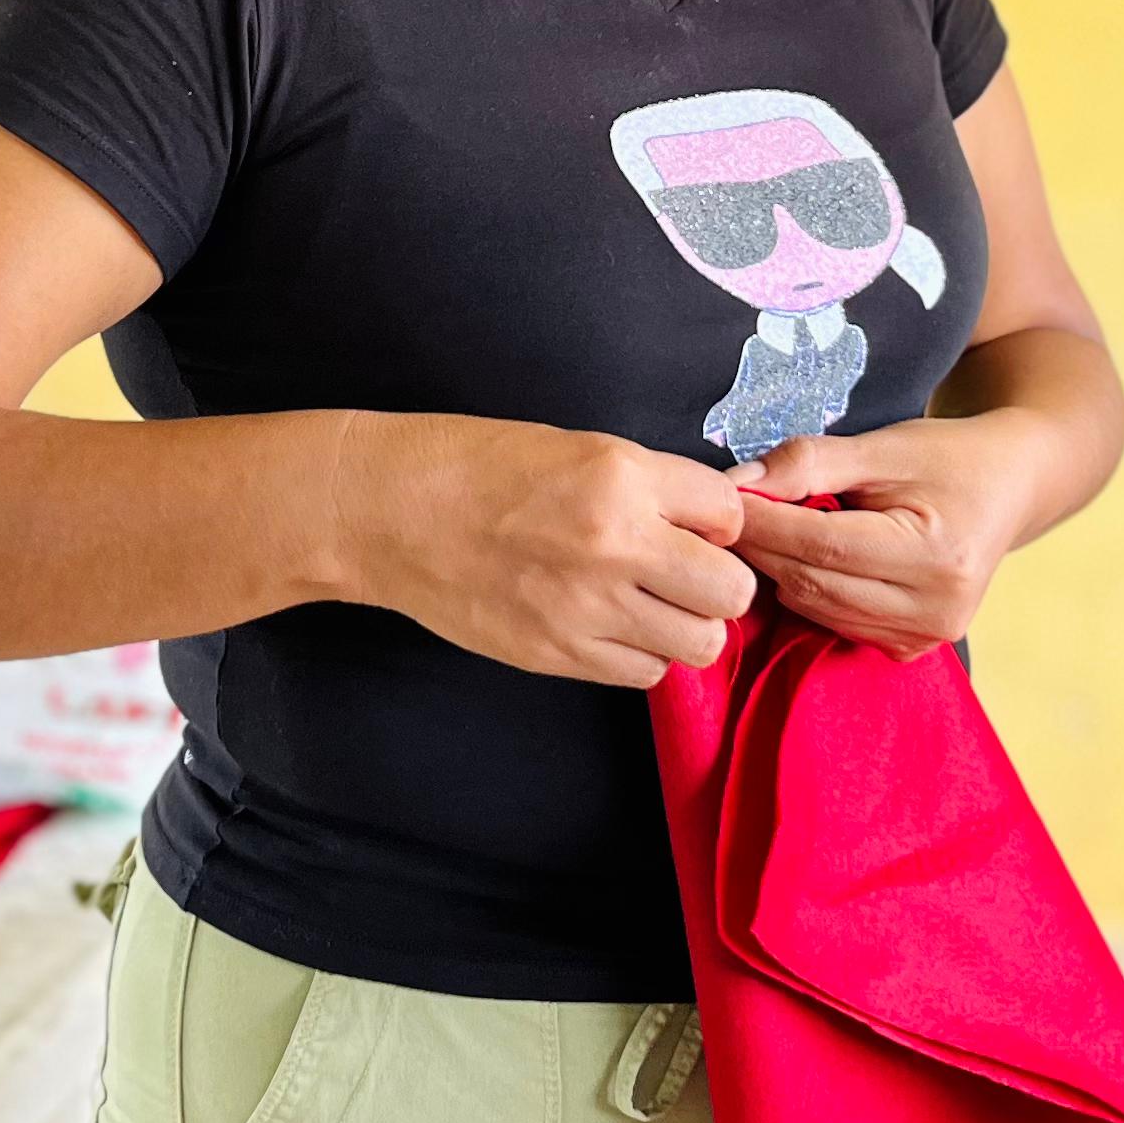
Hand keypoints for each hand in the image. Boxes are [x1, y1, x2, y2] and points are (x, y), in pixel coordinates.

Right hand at [352, 422, 757, 687]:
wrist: (391, 511)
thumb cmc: (477, 467)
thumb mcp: (578, 448)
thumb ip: (651, 486)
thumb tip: (711, 523)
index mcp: (621, 477)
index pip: (730, 514)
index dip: (719, 522)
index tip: (698, 526)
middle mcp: (615, 544)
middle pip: (732, 592)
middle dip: (719, 583)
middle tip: (689, 574)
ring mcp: (586, 608)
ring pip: (698, 644)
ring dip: (685, 625)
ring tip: (651, 605)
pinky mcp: (558, 655)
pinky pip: (643, 674)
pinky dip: (641, 655)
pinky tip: (612, 626)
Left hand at [730, 417, 1049, 658]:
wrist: (1009, 487)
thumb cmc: (948, 458)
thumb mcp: (884, 446)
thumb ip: (811, 462)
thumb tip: (740, 484)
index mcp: (936, 554)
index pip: (822, 545)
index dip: (763, 523)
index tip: (721, 499)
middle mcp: (936, 607)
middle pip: (814, 583)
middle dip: (763, 548)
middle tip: (728, 514)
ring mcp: (928, 636)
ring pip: (816, 609)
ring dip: (781, 571)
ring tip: (769, 529)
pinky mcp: (914, 648)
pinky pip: (835, 623)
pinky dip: (810, 592)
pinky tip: (807, 558)